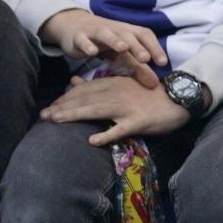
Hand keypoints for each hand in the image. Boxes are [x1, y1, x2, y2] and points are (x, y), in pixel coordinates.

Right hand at [40, 8, 167, 68]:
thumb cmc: (105, 41)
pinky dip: (87, 45)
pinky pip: (83, 40)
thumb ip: (137, 66)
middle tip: (146, 59)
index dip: (155, 47)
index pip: (145, 35)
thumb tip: (154, 84)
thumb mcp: (121, 52)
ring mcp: (95, 31)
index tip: (163, 63)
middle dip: (137, 46)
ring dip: (115, 41)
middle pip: (128, 35)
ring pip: (106, 34)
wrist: (74, 25)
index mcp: (128, 32)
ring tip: (123, 49)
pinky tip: (92, 53)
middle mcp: (114, 29)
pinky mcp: (78, 37)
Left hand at [41, 75, 189, 145]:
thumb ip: (98, 84)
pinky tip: (93, 141)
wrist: (179, 99)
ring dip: (76, 115)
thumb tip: (73, 81)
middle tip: (43, 116)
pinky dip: (107, 135)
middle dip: (63, 107)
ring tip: (57, 121)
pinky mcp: (139, 121)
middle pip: (86, 100)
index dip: (64, 99)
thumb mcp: (123, 84)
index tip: (48, 108)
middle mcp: (117, 93)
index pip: (84, 90)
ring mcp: (127, 107)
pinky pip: (121, 129)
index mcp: (113, 84)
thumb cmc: (151, 94)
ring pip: (97, 110)